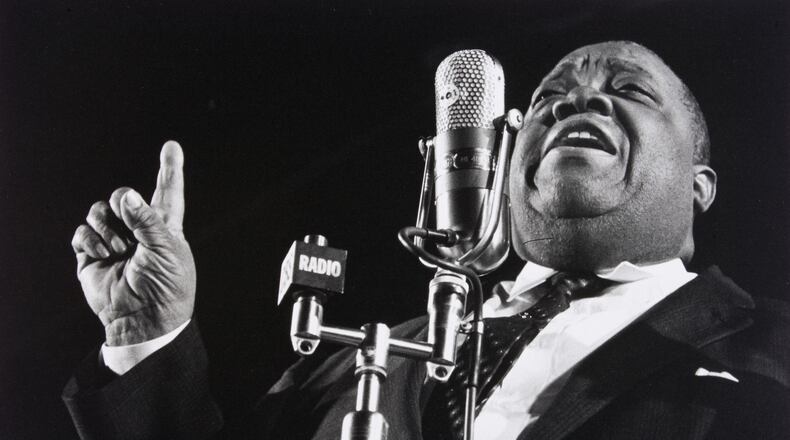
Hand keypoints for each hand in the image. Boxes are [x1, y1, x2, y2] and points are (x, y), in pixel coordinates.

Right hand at [71, 141, 195, 345]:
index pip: (168, 192)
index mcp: (165, 227)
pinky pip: (82, 233)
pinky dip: (91, 240)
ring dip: (107, 227)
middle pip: (124, 195)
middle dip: (124, 203)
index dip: (170, 169)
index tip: (172, 146)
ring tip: (120, 250)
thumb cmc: (166, 286)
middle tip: (131, 230)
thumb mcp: (166, 249)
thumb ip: (147, 220)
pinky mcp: (91, 255)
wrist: (144, 319)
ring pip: (99, 211)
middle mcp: (139, 230)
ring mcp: (113, 241)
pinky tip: (104, 255)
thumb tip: (128, 196)